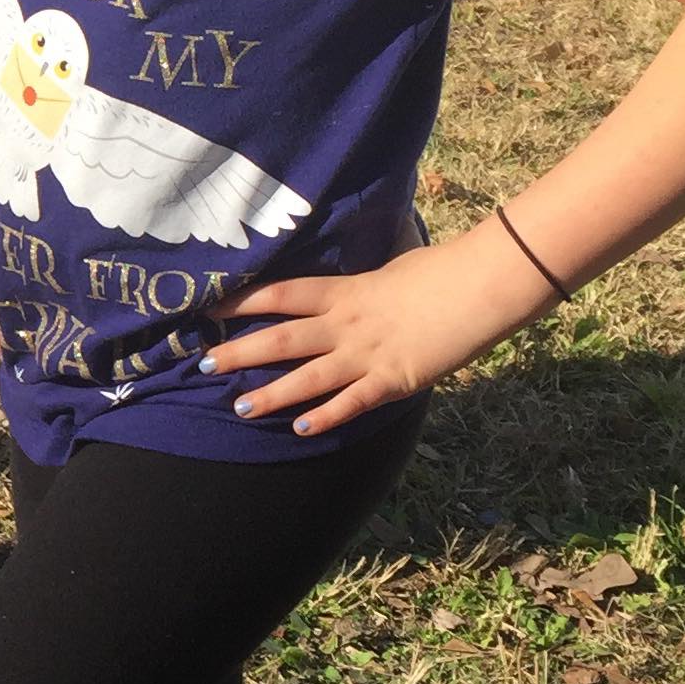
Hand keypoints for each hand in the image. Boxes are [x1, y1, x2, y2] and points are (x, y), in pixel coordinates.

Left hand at [203, 231, 555, 436]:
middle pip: (281, 339)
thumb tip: (358, 254)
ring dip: (272, 395)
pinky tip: (301, 429)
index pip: (281, 293)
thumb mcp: (392, 262)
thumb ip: (366, 272)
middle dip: (240, 352)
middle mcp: (345, 324)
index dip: (242, 300)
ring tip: (240, 408)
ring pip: (308, 378)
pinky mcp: (392, 380)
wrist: (480, 288)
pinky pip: (352, 403)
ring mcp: (367, 354)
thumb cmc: (439, 270)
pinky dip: (326, 417)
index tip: (210, 308)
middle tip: (204, 366)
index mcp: (344, 290)